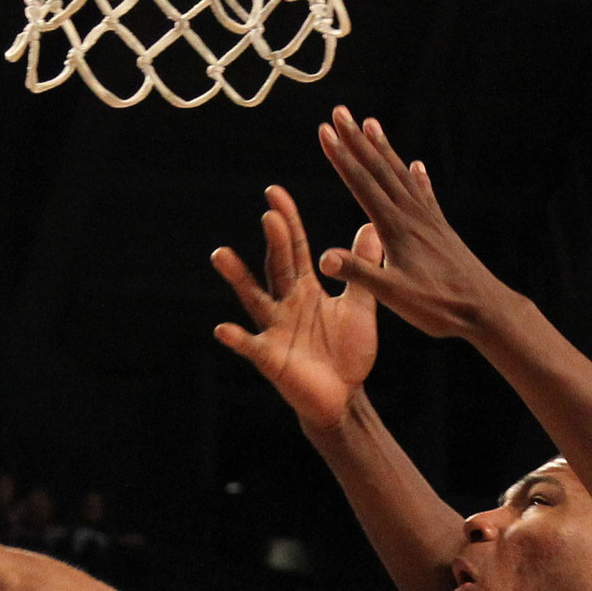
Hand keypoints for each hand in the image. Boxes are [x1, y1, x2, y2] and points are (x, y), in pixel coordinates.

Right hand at [212, 185, 380, 428]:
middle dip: (275, 242)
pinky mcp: (271, 358)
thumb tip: (370, 227)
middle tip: (270, 214)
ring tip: (221, 254)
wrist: (344, 397)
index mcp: (306, 289)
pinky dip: (237, 339)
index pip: (296, 248)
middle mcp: (286, 304)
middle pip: (278, 266)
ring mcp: (275, 329)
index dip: (287, 221)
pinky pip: (251, 347)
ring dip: (238, 278)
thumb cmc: (347, 352)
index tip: (275, 192)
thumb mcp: (360, 305)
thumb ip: (361, 268)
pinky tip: (223, 329)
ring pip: (254, 299)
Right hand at [313, 107, 511, 339]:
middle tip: (340, 112)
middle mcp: (412, 215)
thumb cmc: (438, 306)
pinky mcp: (442, 229)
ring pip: (401, 175)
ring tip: (371, 124)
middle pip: (380, 169)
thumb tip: (323, 258)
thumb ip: (359, 273)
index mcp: (395, 228)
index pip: (362, 184)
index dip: (341, 156)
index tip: (324, 130)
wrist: (484, 309)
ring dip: (384, 149)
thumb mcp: (393, 295)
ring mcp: (429, 220)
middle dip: (356, 140)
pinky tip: (417, 166)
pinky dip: (417, 177)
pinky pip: (425, 194)